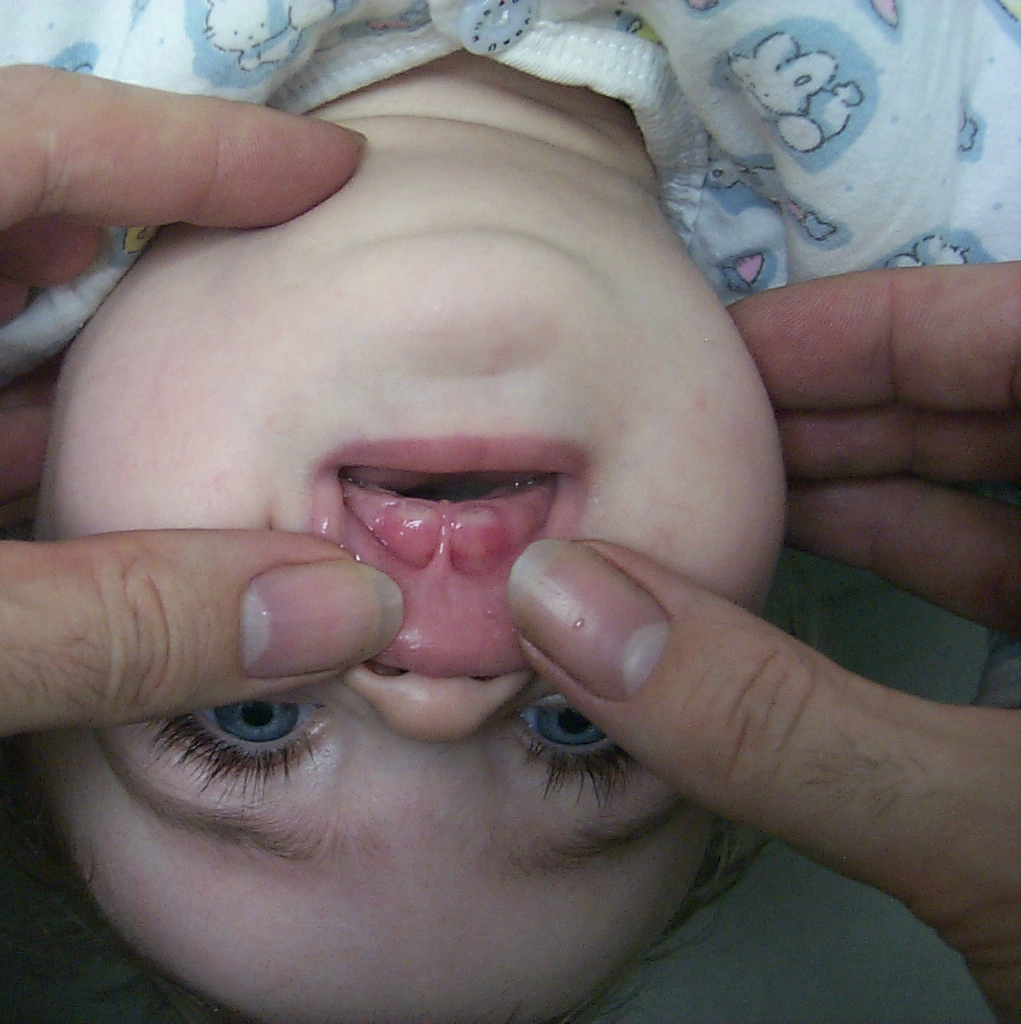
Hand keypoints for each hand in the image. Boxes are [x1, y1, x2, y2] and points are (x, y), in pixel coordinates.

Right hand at [506, 264, 1020, 1021]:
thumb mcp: (998, 844)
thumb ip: (778, 722)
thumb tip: (569, 604)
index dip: (885, 323)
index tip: (725, 347)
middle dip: (848, 408)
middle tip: (690, 428)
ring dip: (866, 492)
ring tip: (718, 499)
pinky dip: (912, 571)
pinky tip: (797, 581)